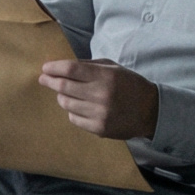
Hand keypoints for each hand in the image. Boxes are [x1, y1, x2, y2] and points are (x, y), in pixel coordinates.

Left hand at [37, 59, 158, 142]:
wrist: (151, 111)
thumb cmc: (129, 85)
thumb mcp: (112, 68)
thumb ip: (88, 65)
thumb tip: (61, 66)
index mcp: (106, 77)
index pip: (71, 70)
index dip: (54, 68)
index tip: (45, 68)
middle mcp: (101, 95)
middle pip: (64, 87)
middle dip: (50, 81)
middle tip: (43, 79)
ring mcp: (100, 114)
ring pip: (66, 103)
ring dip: (61, 96)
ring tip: (65, 93)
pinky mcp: (99, 129)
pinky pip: (74, 118)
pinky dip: (72, 111)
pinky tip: (79, 106)